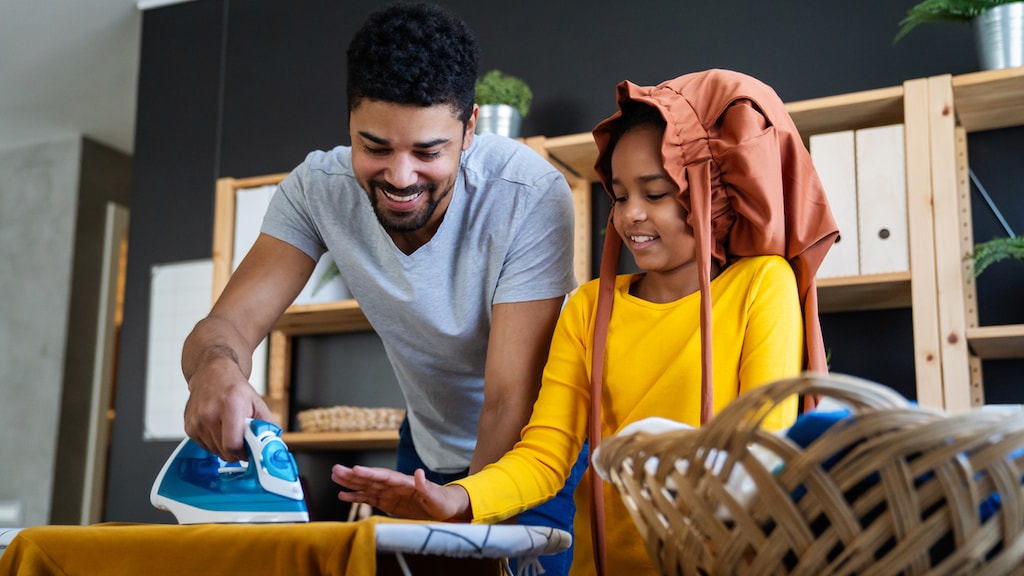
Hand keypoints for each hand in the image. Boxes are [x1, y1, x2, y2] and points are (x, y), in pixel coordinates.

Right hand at [183, 355, 274, 461]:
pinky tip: (218, 429)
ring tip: (230, 430)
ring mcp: (196, 421)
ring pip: (215, 451)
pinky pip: (205, 447)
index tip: (250, 451)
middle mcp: (210, 413)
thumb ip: (268, 425)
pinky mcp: (189, 427)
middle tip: (243, 439)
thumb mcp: (258, 403)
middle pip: (224, 451)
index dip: (244, 453)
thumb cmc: (235, 389)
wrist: (212, 374)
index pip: (233, 445)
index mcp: (231, 405)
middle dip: (237, 451)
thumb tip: (274, 445)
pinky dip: (214, 443)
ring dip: (225, 447)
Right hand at [331, 465, 470, 521]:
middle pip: (371, 478)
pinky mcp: (387, 503)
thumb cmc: (442, 501)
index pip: (384, 476)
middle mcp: (394, 485)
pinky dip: (355, 497)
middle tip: (336, 469)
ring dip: (350, 482)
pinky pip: (368, 499)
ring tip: (334, 477)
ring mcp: (389, 493)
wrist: (445, 509)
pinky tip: (343, 495)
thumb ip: (426, 486)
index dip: (370, 473)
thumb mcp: (436, 496)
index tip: (356, 469)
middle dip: (353, 475)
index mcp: (405, 482)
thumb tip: (419, 472)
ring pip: (366, 486)